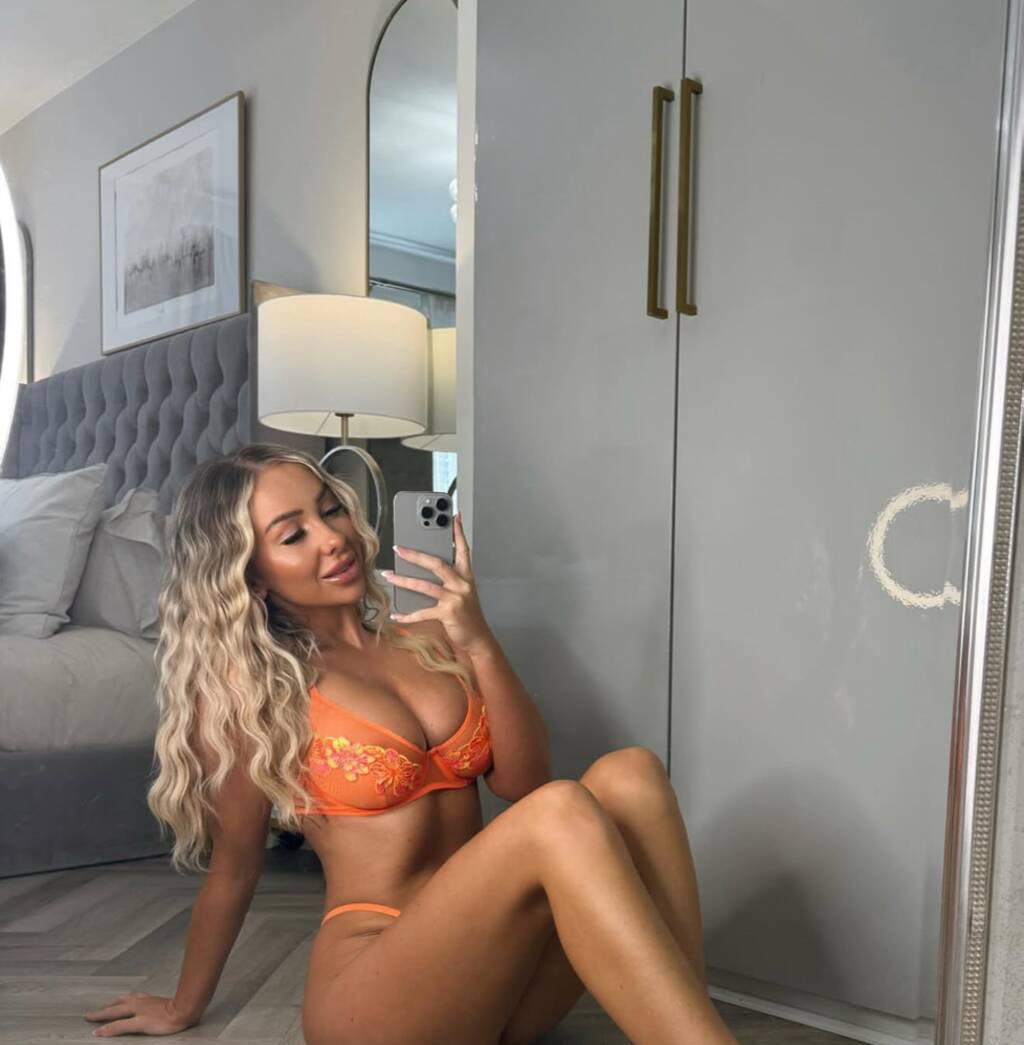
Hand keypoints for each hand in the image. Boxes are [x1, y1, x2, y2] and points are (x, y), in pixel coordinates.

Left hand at [83, 993, 197, 1036]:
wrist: (186, 1008)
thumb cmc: (182, 1006)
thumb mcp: (169, 1003)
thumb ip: (160, 1005)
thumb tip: (159, 1009)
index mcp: (147, 999)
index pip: (127, 999)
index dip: (116, 1003)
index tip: (108, 1005)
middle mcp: (140, 1002)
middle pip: (117, 1005)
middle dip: (103, 1009)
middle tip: (89, 1013)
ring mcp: (139, 1012)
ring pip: (115, 1012)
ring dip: (101, 1015)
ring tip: (90, 1018)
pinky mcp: (140, 1022)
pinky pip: (119, 1026)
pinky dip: (107, 1029)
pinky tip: (98, 1032)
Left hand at [383, 512, 494, 656]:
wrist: (478, 637)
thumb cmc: (467, 613)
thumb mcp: (462, 591)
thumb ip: (449, 578)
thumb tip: (424, 566)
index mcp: (466, 575)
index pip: (463, 549)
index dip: (458, 532)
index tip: (454, 515)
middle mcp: (462, 584)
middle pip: (437, 563)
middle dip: (415, 555)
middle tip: (399, 548)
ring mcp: (456, 598)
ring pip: (425, 586)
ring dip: (404, 580)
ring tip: (389, 575)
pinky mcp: (448, 614)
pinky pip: (423, 612)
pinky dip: (407, 615)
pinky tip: (396, 614)